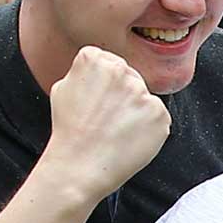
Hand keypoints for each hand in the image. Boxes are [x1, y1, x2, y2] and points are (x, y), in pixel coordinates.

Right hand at [41, 47, 172, 203]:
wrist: (80, 164)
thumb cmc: (69, 131)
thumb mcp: (62, 88)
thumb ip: (84, 72)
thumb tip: (99, 69)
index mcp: (94, 58)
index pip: (109, 64)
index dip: (104, 86)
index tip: (99, 102)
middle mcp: (121, 70)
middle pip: (130, 79)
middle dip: (123, 97)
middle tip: (107, 120)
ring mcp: (143, 92)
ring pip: (144, 99)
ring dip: (136, 113)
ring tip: (116, 131)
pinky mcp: (160, 114)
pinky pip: (158, 118)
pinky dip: (149, 129)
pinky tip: (130, 138)